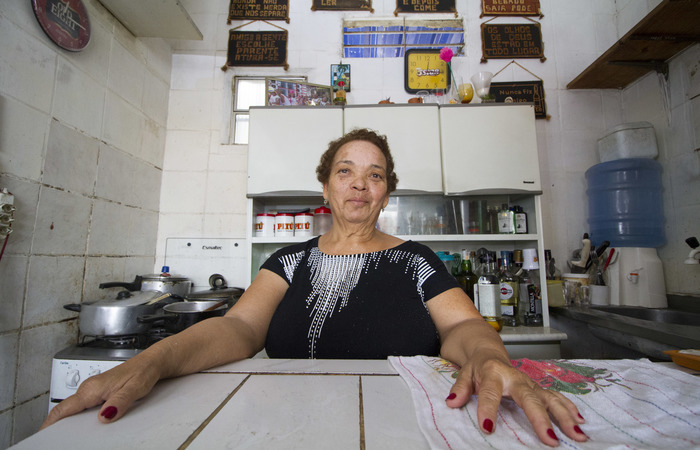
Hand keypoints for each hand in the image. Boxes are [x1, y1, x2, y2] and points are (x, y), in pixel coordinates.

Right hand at [41, 357, 159, 428]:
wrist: (152, 362)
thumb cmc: (143, 371)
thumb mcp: (135, 388)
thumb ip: (119, 402)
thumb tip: (104, 416)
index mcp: (93, 388)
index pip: (64, 407)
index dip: (51, 422)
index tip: (44, 435)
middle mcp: (90, 388)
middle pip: (68, 410)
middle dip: (62, 426)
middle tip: (63, 441)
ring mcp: (94, 390)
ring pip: (77, 409)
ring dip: (73, 422)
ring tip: (75, 437)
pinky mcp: (100, 392)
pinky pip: (86, 406)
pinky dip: (83, 417)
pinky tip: (90, 425)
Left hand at [445, 358, 587, 446]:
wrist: (488, 352)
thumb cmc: (477, 367)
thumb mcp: (463, 374)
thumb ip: (459, 389)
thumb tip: (452, 403)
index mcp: (493, 373)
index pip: (490, 393)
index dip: (488, 410)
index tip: (488, 428)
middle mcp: (515, 378)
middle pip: (529, 398)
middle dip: (540, 418)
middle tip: (549, 439)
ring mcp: (530, 383)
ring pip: (549, 399)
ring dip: (564, 417)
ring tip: (577, 434)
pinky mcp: (538, 388)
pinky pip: (556, 397)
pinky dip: (569, 408)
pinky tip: (580, 422)